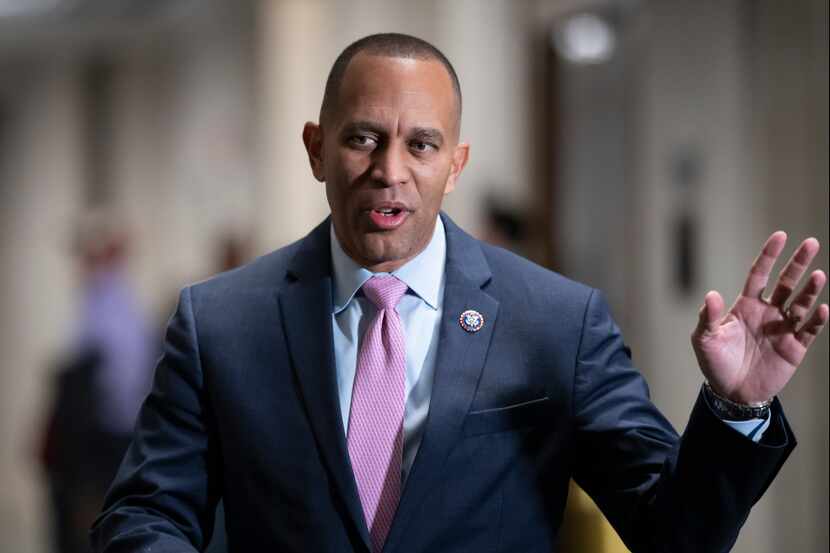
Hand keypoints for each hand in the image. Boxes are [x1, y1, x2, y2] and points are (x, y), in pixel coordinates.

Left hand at [691, 232, 827, 404]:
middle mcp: (767, 312)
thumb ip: (707, 317)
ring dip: (809, 290)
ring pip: (800, 304)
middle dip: (798, 263)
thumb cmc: (715, 362)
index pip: (759, 274)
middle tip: (812, 242)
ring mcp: (782, 328)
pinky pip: (809, 330)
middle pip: (786, 282)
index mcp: (745, 305)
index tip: (780, 235)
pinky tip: (822, 308)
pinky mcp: (794, 347)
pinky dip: (816, 320)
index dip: (769, 255)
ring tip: (818, 275)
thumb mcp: (704, 339)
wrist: (731, 392)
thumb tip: (712, 294)